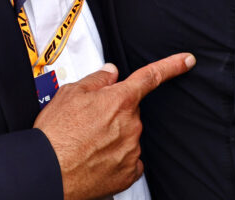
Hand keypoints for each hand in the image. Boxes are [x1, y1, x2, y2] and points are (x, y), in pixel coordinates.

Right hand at [34, 54, 194, 199]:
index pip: (151, 76)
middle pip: (130, 111)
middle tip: (88, 122)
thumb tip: (109, 73)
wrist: (48, 171)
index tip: (186, 61)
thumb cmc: (56, 134)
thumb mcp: (69, 94)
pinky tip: (97, 158)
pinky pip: (129, 159)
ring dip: (112, 136)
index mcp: (119, 100)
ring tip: (86, 142)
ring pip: (128, 135)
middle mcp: (131, 124)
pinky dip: (116, 158)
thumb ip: (95, 80)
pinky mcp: (128, 173)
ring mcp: (132, 150)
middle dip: (113, 112)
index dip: (172, 66)